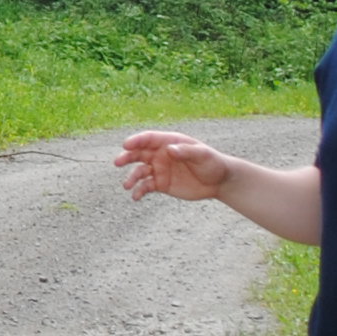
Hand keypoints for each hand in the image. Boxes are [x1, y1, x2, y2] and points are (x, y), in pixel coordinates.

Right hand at [113, 130, 232, 201]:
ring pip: (139, 171)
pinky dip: (139, 191)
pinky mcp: (161, 184)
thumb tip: (169, 149)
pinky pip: (146, 186)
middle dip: (127, 157)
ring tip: (127, 185)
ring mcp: (159, 169)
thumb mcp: (203, 155)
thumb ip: (186, 151)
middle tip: (117, 162)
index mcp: (169, 142)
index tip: (126, 145)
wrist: (219, 182)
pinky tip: (136, 196)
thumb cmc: (212, 163)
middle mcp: (161, 154)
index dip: (136, 140)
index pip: (149, 139)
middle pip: (139, 153)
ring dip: (131, 177)